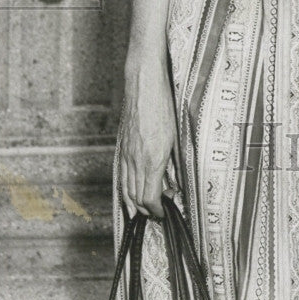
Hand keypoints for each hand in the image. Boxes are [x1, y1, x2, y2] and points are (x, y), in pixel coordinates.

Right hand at [118, 66, 175, 218]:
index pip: (151, 197)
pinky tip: (128, 193)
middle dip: (146, 210)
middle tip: (156, 213)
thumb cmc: (162, 107)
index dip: (156, 210)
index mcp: (153, 159)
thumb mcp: (175, 136)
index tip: (163, 213)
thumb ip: (176, 163)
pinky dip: (124, 188)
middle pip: (137, 196)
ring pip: (126, 188)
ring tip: (141, 212)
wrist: (143, 86)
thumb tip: (178, 182)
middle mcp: (137, 160)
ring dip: (133, 203)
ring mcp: (127, 154)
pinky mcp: (122, 146)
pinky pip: (120, 174)